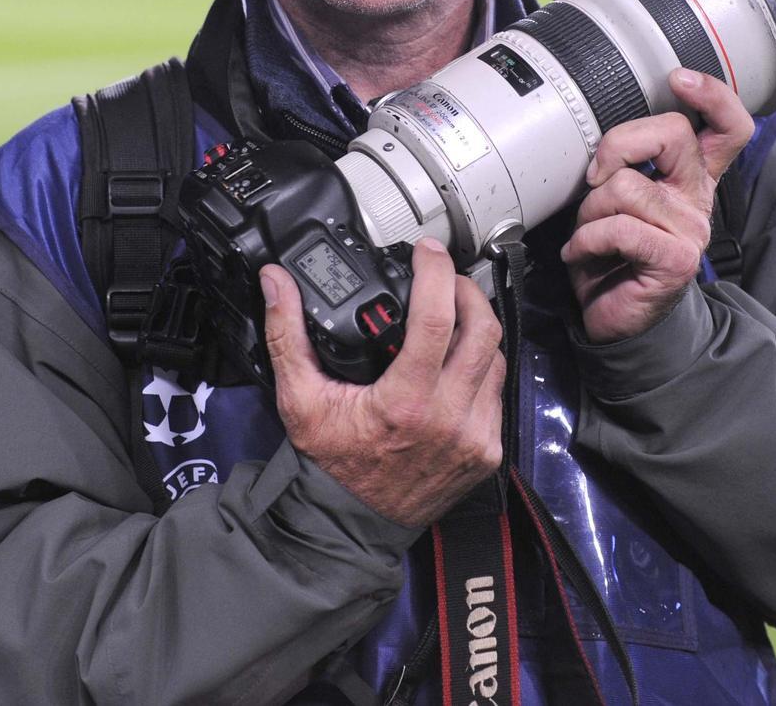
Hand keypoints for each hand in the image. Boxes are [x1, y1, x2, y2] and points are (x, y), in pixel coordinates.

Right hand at [262, 237, 504, 528]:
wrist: (353, 523)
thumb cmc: (330, 461)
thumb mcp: (299, 400)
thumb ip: (287, 335)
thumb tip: (277, 282)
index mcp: (406, 402)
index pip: (437, 319)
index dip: (437, 274)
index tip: (427, 251)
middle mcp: (450, 419)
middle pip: (483, 329)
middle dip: (467, 291)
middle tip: (445, 277)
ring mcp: (475, 436)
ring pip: (496, 358)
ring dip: (478, 328)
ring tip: (452, 313)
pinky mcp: (488, 451)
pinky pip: (497, 392)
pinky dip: (482, 367)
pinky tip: (457, 361)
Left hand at [561, 68, 753, 343]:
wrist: (616, 321)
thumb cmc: (611, 254)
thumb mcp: (616, 199)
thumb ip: (625, 164)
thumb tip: (604, 145)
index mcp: (691, 178)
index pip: (728, 126)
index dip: (712, 94)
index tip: (678, 78)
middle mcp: (698, 198)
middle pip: (673, 134)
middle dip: (618, 144)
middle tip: (594, 177)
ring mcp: (691, 229)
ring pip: (628, 185)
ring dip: (589, 210)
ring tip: (586, 233)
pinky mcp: (676, 259)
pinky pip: (619, 227)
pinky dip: (587, 240)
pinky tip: (582, 255)